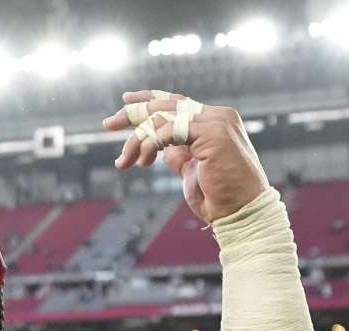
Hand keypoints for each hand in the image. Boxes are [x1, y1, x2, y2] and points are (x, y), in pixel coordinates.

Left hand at [103, 90, 268, 222]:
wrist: (241, 214)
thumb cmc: (219, 198)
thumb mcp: (192, 170)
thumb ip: (179, 155)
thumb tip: (162, 148)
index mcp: (215, 122)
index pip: (177, 103)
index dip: (150, 100)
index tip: (125, 102)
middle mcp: (219, 116)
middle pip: (167, 104)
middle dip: (133, 113)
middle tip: (107, 124)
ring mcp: (217, 122)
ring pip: (162, 118)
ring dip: (137, 140)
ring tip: (125, 161)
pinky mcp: (212, 133)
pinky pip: (168, 129)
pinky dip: (149, 143)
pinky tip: (143, 161)